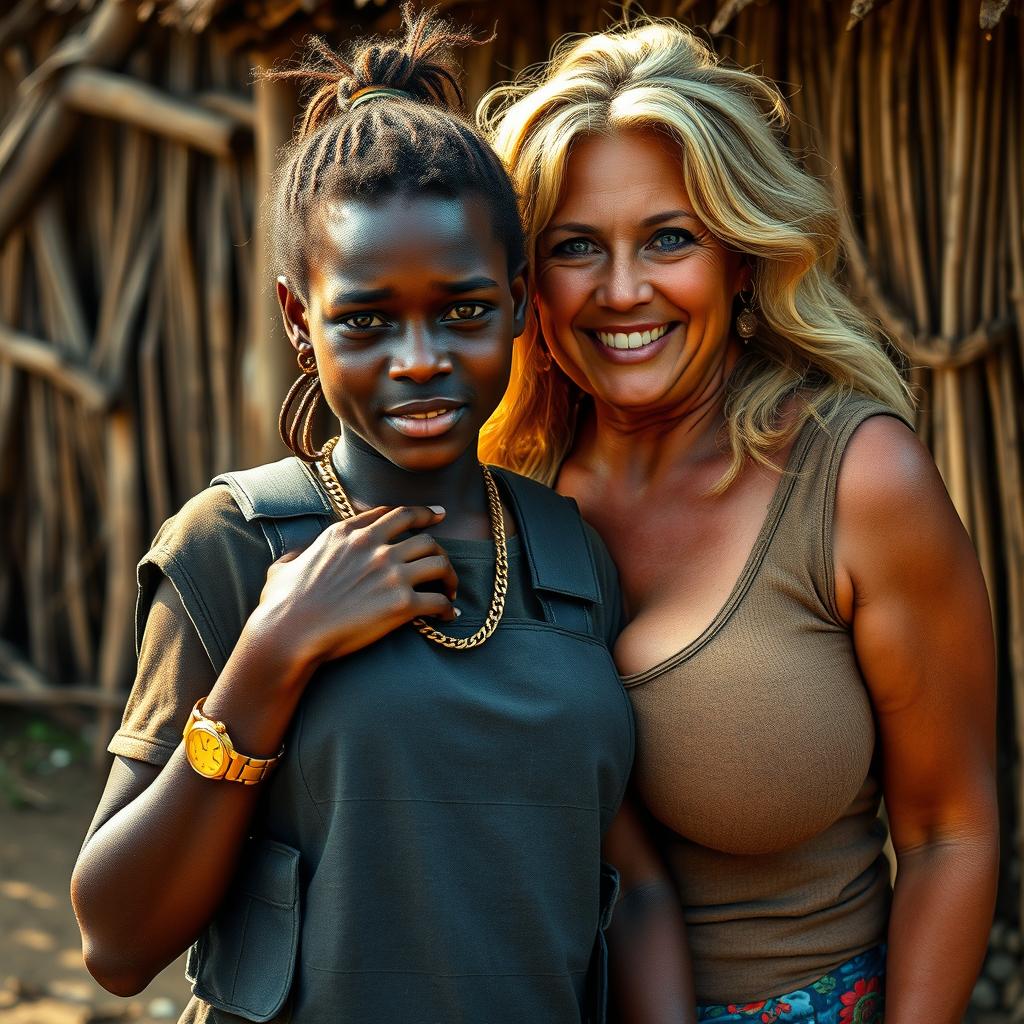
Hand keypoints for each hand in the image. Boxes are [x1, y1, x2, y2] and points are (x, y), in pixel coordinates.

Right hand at [251, 505, 458, 668]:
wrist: (289, 633)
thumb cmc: (281, 605)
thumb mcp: (283, 567)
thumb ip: (297, 555)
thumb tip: (296, 557)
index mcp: (347, 534)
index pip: (394, 514)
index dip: (420, 513)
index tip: (436, 514)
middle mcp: (372, 547)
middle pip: (425, 537)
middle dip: (440, 549)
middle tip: (445, 563)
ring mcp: (390, 573)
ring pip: (439, 563)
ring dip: (450, 577)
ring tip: (450, 591)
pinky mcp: (401, 603)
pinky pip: (438, 600)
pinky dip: (447, 608)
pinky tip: (448, 616)